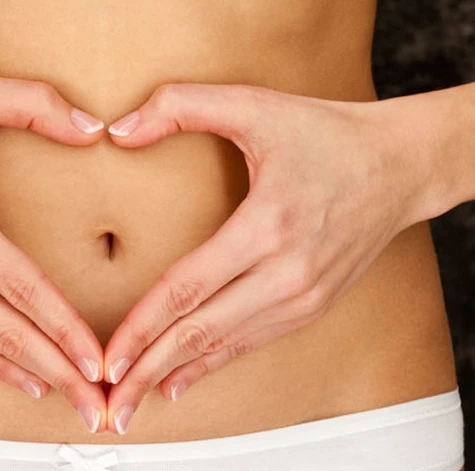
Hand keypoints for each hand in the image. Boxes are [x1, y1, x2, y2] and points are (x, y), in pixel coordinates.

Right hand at [0, 72, 109, 431]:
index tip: (99, 357)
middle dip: (57, 369)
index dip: (63, 326)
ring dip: (30, 374)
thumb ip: (31, 102)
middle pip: (3, 329)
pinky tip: (26, 379)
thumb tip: (94, 129)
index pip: (18, 284)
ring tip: (73, 398)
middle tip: (97, 403)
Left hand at [101, 83, 424, 433]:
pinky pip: (251, 344)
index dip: (143, 327)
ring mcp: (304, 297)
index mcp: (268, 226)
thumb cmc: (326, 133)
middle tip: (108, 405)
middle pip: (201, 332)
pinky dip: (211, 366)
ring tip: (132, 400)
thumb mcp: (254, 104)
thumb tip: (117, 131)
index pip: (187, 289)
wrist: (402, 165)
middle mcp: (288, 273)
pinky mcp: (312, 306)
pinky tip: (179, 382)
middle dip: (148, 370)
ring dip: (174, 375)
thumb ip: (180, 106)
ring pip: (224, 347)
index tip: (107, 359)